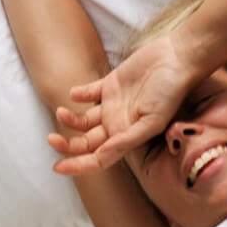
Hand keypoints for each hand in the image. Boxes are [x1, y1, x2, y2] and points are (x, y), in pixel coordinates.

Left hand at [49, 33, 201, 173]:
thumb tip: (102, 156)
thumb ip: (127, 140)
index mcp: (127, 136)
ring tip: (62, 112)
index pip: (99, 158)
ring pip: (84, 119)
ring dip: (70, 120)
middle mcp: (118, 123)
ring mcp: (113, 104)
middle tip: (51, 140)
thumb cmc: (170, 92)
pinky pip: (89, 92)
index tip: (57, 168)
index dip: (79, 166)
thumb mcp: (152, 121)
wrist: (176, 59)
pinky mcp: (111, 83)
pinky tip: (75, 94)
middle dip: (68, 145)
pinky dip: (78, 94)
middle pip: (87, 142)